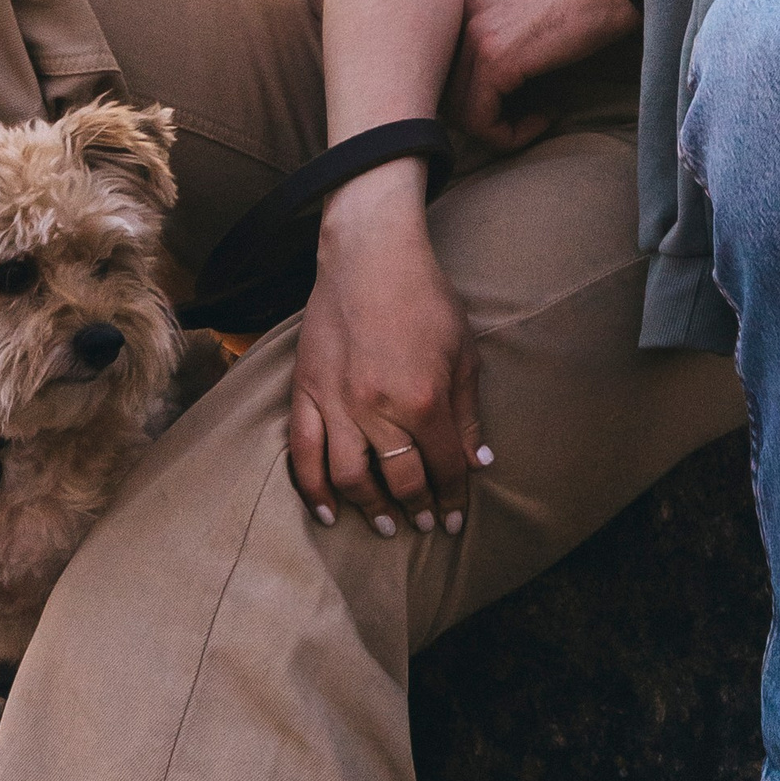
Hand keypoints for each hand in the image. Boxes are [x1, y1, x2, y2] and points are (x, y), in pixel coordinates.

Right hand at [289, 163, 486, 538]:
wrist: (369, 255)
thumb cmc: (424, 298)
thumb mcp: (463, 351)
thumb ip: (467, 411)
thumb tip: (477, 461)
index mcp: (424, 399)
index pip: (444, 467)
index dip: (454, 498)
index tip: (455, 520)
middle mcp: (378, 409)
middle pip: (400, 480)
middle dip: (417, 509)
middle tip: (424, 524)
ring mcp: (337, 402)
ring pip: (349, 478)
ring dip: (368, 509)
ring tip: (384, 525)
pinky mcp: (305, 391)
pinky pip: (303, 451)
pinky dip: (313, 488)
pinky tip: (327, 510)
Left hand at [444, 0, 639, 151]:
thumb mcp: (525, 3)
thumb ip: (499, 30)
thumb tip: (494, 77)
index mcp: (464, 1)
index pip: (445, 68)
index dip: (477, 94)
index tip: (516, 98)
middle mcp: (458, 15)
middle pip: (446, 91)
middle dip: (483, 116)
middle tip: (523, 116)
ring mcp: (473, 36)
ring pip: (460, 112)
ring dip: (499, 129)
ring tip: (538, 116)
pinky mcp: (495, 60)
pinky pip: (481, 121)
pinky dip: (510, 134)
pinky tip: (544, 116)